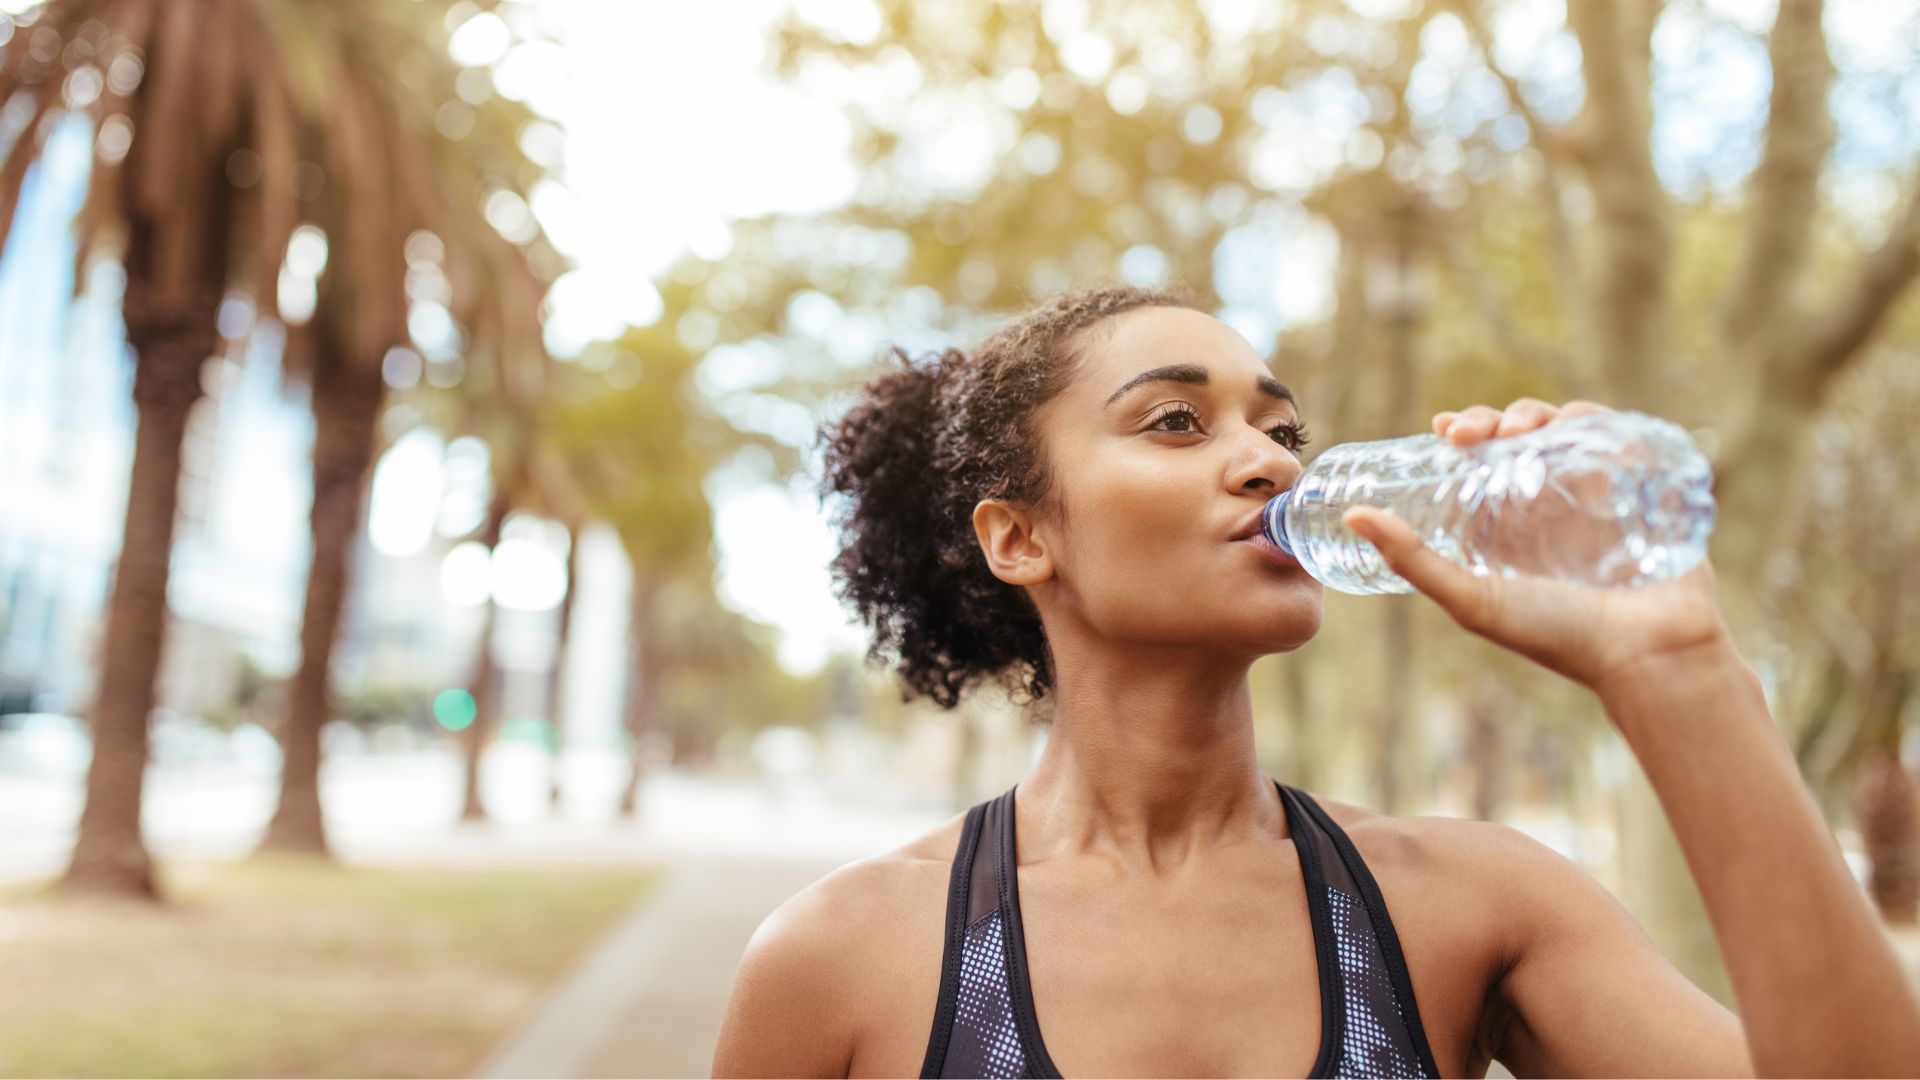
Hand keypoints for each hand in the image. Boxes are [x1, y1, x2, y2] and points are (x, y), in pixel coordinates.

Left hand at [1340, 398, 1735, 693]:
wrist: (1645, 654)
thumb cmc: (1557, 635)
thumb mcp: (1471, 599)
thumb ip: (1412, 561)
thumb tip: (1352, 515)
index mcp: (1508, 524)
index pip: (1479, 460)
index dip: (1462, 432)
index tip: (1442, 429)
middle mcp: (1549, 503)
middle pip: (1517, 434)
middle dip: (1493, 418)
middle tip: (1472, 433)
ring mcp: (1596, 491)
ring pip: (1563, 426)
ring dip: (1537, 413)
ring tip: (1518, 431)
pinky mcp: (1641, 485)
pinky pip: (1620, 434)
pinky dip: (1596, 417)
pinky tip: (1570, 423)